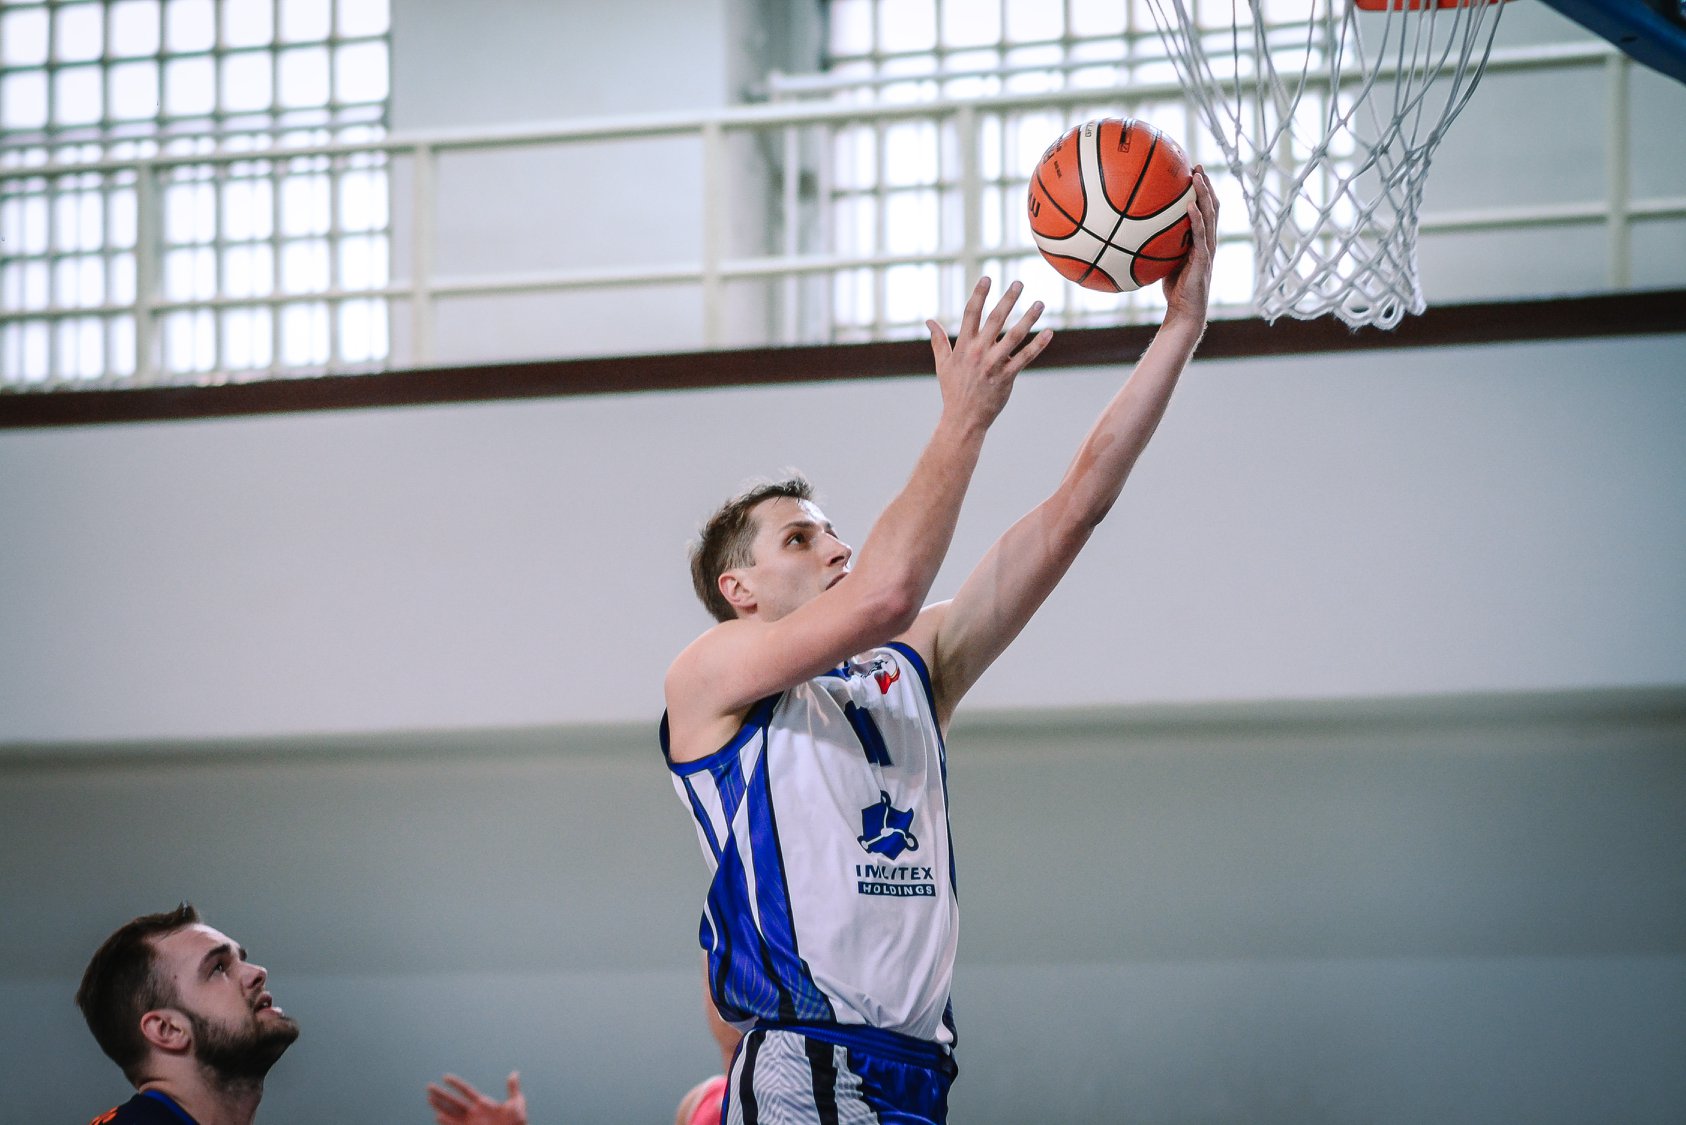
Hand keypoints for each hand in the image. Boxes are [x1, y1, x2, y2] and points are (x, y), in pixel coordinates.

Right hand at [427, 1071, 527, 1124]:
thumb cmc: (516, 1124)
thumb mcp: (517, 1104)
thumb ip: (513, 1090)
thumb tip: (514, 1073)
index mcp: (483, 1104)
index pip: (466, 1091)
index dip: (456, 1084)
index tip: (445, 1077)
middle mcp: (473, 1113)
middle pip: (454, 1101)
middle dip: (442, 1094)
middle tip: (428, 1086)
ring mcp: (470, 1123)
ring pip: (451, 1113)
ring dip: (440, 1106)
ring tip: (429, 1099)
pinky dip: (446, 1121)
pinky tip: (438, 1116)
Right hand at [925, 276, 1053, 430]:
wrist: (963, 419)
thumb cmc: (953, 391)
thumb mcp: (942, 364)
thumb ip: (938, 341)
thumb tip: (929, 321)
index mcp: (963, 347)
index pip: (971, 314)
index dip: (979, 294)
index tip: (987, 278)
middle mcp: (978, 352)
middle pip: (995, 320)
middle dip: (1008, 299)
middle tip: (1019, 283)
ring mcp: (993, 364)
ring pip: (1014, 336)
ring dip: (1029, 318)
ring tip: (1040, 303)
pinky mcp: (1006, 377)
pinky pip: (1025, 358)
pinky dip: (1038, 345)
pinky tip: (1049, 332)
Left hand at [1162, 165, 1218, 322]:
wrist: (1184, 312)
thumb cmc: (1173, 288)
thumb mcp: (1163, 260)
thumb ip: (1157, 244)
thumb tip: (1131, 231)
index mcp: (1200, 240)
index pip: (1204, 209)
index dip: (1201, 190)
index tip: (1191, 170)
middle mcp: (1207, 241)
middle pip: (1212, 206)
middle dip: (1206, 184)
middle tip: (1196, 165)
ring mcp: (1208, 250)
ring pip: (1211, 216)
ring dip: (1205, 194)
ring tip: (1197, 176)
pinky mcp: (1204, 261)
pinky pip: (1201, 236)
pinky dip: (1196, 219)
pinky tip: (1190, 205)